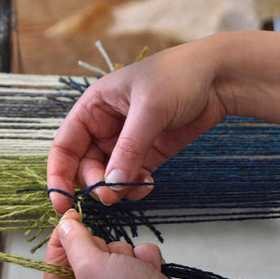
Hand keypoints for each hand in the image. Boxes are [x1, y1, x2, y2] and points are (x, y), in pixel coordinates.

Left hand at [44, 210, 216, 278]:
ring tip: (136, 268)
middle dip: (101, 251)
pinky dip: (145, 259)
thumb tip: (63, 225)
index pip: (54, 270)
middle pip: (85, 259)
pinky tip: (153, 270)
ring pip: (114, 255)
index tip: (68, 219)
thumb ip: (74, 241)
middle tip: (110, 257)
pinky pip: (137, 259)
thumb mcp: (90, 266)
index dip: (59, 244)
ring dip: (126, 254)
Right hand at [47, 39, 227, 212]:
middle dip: (95, 184)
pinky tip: (148, 185)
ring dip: (116, 189)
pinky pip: (130, 178)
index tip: (61, 202)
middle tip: (111, 196)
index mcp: (92, 107)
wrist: (221, 77)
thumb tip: (111, 184)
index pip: (64, 146)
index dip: (58, 175)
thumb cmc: (179, 76)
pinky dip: (134, 187)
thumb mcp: (150, 109)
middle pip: (84, 167)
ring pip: (107, 177)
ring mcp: (125, 142)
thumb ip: (129, 149)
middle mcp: (103, 126)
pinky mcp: (147, 154)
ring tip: (137, 188)